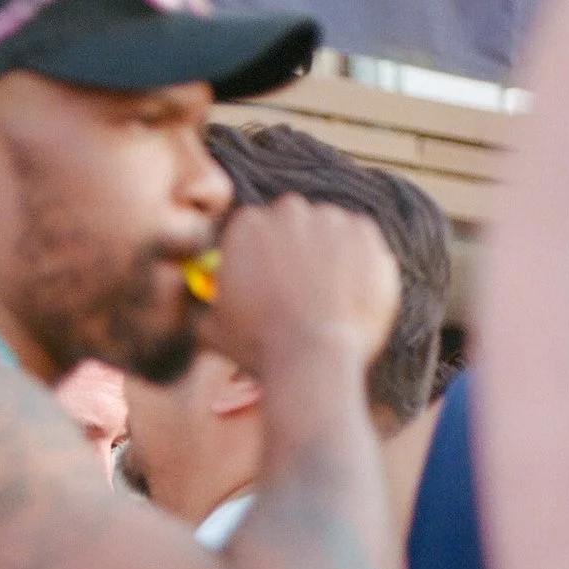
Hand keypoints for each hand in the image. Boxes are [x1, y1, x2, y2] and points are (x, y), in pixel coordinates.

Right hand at [202, 194, 401, 383]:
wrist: (315, 357)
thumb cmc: (260, 346)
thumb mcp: (213, 331)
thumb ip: (205, 308)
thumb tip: (201, 308)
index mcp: (246, 226)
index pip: (249, 230)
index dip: (255, 257)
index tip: (260, 280)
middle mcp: (289, 211)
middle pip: (289, 222)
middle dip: (291, 248)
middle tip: (292, 289)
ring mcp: (331, 218)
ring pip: (326, 230)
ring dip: (324, 254)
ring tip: (322, 297)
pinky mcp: (367, 232)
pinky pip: (359, 242)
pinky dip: (355, 262)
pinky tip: (345, 295)